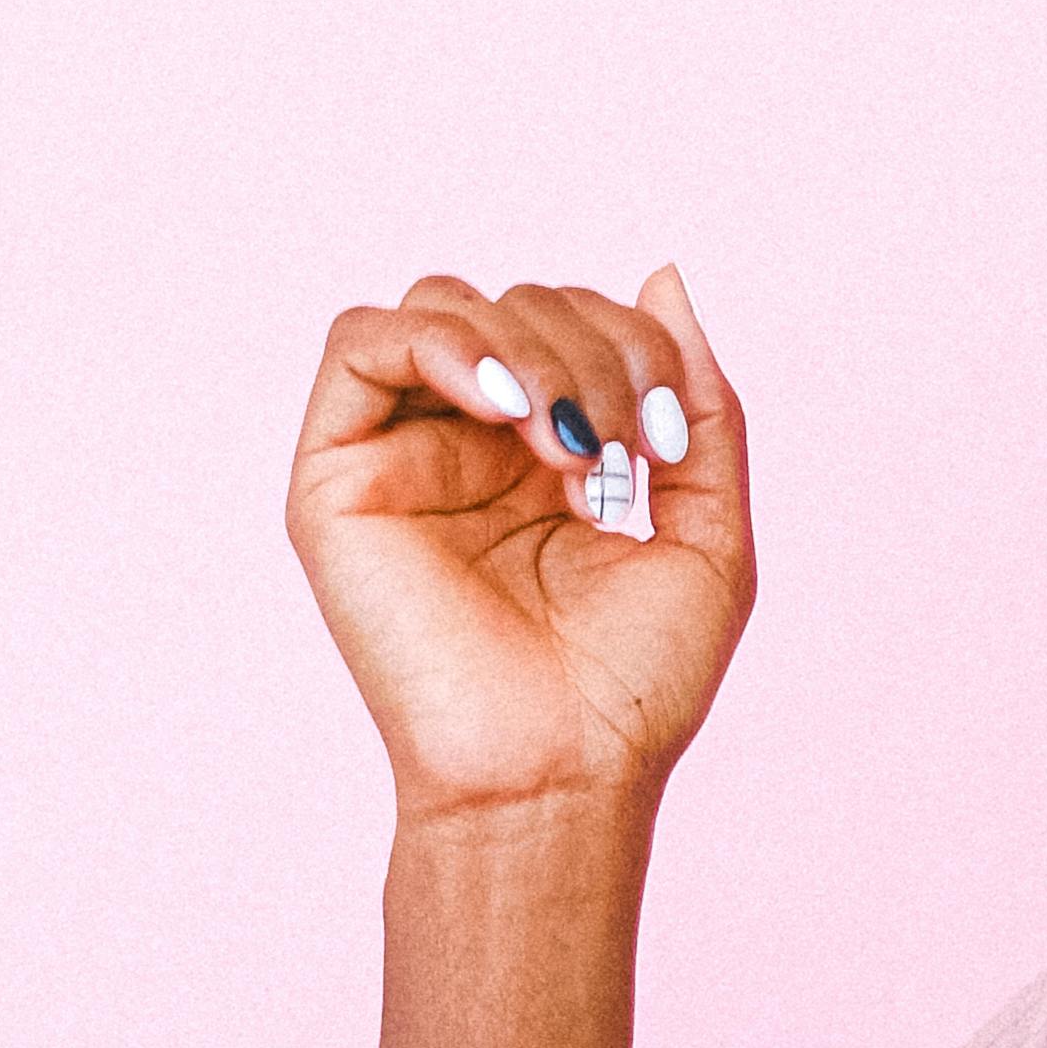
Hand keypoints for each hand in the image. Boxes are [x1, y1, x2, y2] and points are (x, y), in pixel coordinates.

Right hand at [286, 260, 753, 831]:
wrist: (561, 774)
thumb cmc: (630, 688)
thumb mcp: (708, 531)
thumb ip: (701, 404)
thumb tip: (664, 273)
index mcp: (547, 456)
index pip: (579, 323)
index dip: (635, 347)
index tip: (670, 441)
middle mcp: (468, 446)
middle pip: (517, 301)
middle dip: (589, 349)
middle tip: (617, 447)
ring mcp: (402, 456)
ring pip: (446, 306)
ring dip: (526, 348)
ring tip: (566, 441)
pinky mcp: (338, 480)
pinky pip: (360, 342)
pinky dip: (438, 342)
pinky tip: (501, 406)